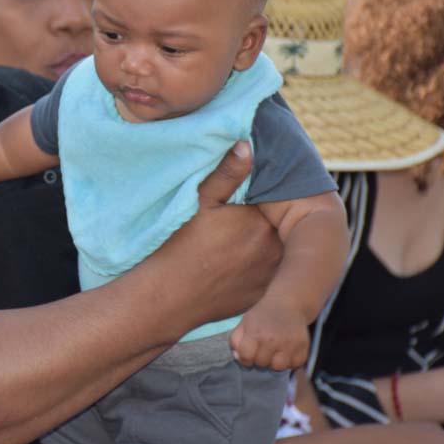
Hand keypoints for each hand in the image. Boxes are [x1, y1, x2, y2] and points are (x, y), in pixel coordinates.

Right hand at [142, 142, 282, 328]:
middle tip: (235, 221)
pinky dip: (259, 267)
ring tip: (235, 242)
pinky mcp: (262, 295)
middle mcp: (274, 250)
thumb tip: (247, 145)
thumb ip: (226, 173)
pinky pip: (269, 274)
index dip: (256, 196)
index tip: (239, 199)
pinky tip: (236, 265)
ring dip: (264, 243)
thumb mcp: (198, 202)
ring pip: (275, 250)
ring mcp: (270, 276)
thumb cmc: (177, 247)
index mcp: (261, 222)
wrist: (167, 298)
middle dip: (263, 218)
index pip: (271, 199)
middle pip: (276, 225)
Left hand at [231, 297, 308, 369]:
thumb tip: (238, 357)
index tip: (249, 353)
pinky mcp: (303, 346)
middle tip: (263, 349)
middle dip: (260, 359)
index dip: (245, 357)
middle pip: (262, 363)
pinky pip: (295, 364)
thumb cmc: (263, 314)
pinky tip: (287, 352)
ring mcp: (289, 344)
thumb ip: (236, 340)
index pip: (246, 356)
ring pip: (279, 367)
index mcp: (255, 332)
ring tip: (275, 352)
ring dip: (275, 362)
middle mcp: (272, 340)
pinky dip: (290, 361)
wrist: (288, 304)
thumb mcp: (244, 322)